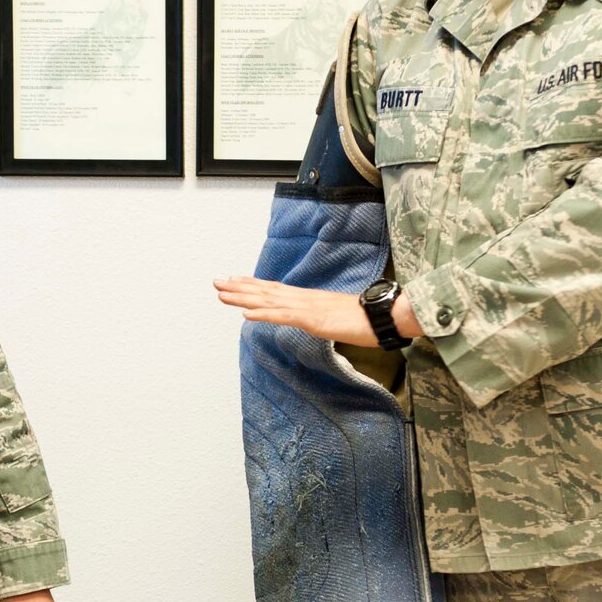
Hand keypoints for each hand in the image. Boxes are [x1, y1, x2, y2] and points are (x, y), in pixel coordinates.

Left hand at [214, 277, 420, 346]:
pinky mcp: (313, 319)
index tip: (234, 280)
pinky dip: (264, 315)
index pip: (275, 289)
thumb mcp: (338, 318)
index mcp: (309, 299)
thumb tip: (317, 321)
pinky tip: (246, 314)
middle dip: (240, 287)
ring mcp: (308, 307)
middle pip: (266, 291)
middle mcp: (304, 299)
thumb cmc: (366, 318)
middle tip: (217, 282)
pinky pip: (284, 317)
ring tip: (222, 294)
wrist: (385, 315)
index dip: (253, 285)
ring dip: (244, 297)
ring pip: (269, 301)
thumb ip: (323, 318)